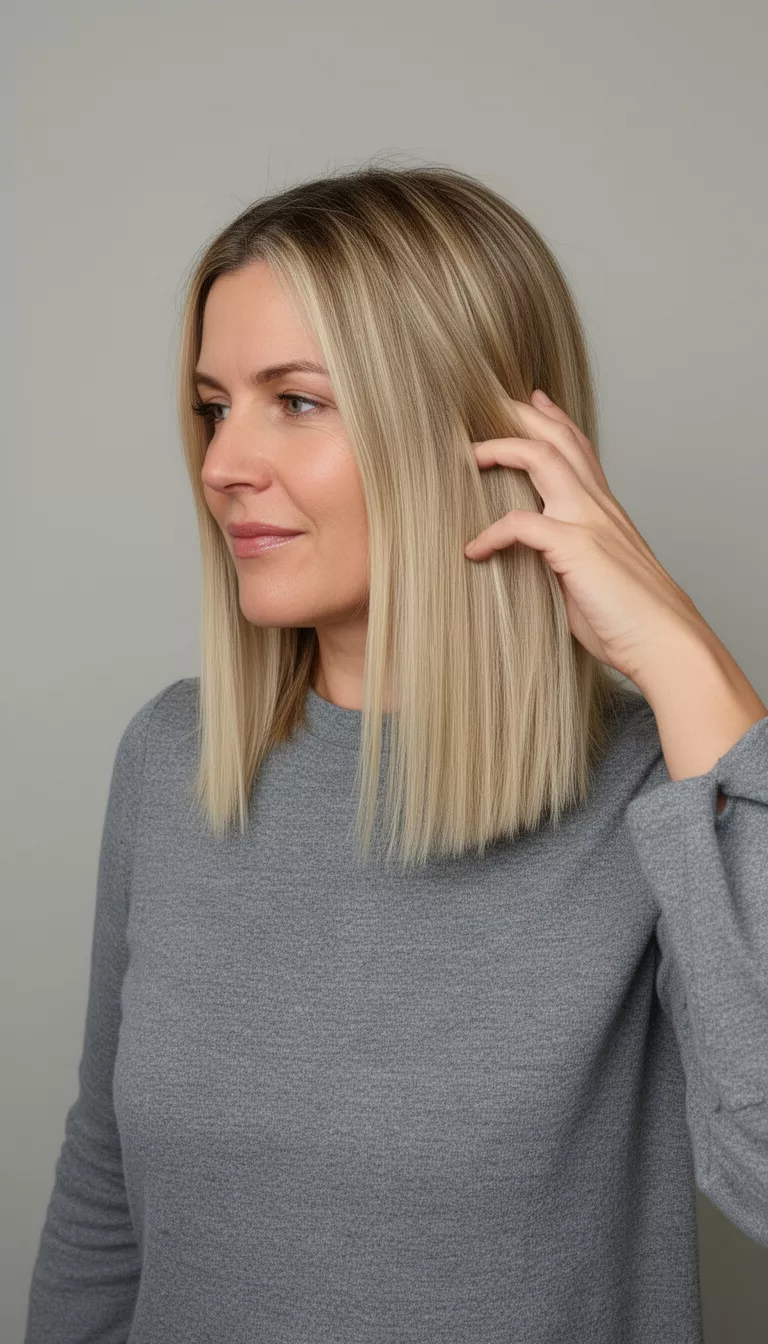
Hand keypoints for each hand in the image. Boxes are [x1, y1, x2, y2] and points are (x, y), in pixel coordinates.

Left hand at [463, 389, 711, 686]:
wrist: (667, 643)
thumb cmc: (633, 622)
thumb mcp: (595, 581)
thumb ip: (566, 563)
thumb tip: (538, 568)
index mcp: (606, 512)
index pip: (580, 450)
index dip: (556, 422)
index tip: (534, 400)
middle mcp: (599, 508)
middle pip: (560, 440)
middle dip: (523, 414)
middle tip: (490, 402)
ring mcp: (589, 523)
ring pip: (544, 458)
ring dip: (504, 448)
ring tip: (472, 454)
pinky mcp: (576, 548)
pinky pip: (520, 524)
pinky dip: (492, 534)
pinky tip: (474, 550)